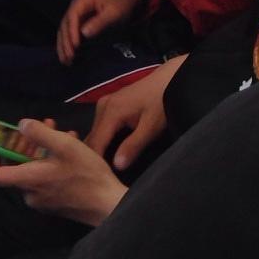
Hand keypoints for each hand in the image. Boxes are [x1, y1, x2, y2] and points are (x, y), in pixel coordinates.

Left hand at [0, 118, 126, 226]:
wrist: (108, 204)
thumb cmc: (86, 174)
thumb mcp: (64, 146)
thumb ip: (40, 134)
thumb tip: (20, 125)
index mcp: (29, 180)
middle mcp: (31, 194)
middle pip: (17, 167)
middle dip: (26, 143)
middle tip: (41, 125)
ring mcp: (43, 200)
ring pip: (34, 169)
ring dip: (43, 148)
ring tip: (61, 131)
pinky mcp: (55, 202)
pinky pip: (44, 177)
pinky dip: (51, 160)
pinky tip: (70, 146)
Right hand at [57, 0, 141, 63]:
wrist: (126, 0)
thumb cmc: (120, 6)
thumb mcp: (113, 13)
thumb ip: (99, 22)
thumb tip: (83, 33)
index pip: (73, 15)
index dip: (72, 31)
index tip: (75, 46)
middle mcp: (76, 5)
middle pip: (65, 23)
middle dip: (66, 41)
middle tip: (69, 57)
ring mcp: (77, 13)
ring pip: (64, 29)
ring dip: (63, 45)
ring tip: (65, 60)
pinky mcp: (79, 21)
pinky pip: (69, 33)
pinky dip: (67, 44)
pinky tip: (67, 56)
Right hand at [84, 54, 184, 170]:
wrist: (167, 79)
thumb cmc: (160, 103)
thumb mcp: (150, 127)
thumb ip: (133, 146)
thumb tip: (116, 166)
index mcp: (110, 112)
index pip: (94, 143)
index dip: (92, 162)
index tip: (92, 179)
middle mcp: (102, 106)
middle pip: (91, 138)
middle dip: (91, 157)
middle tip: (95, 177)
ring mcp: (105, 103)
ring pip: (94, 132)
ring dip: (95, 149)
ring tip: (98, 170)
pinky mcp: (109, 104)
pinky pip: (99, 126)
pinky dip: (101, 140)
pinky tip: (106, 153)